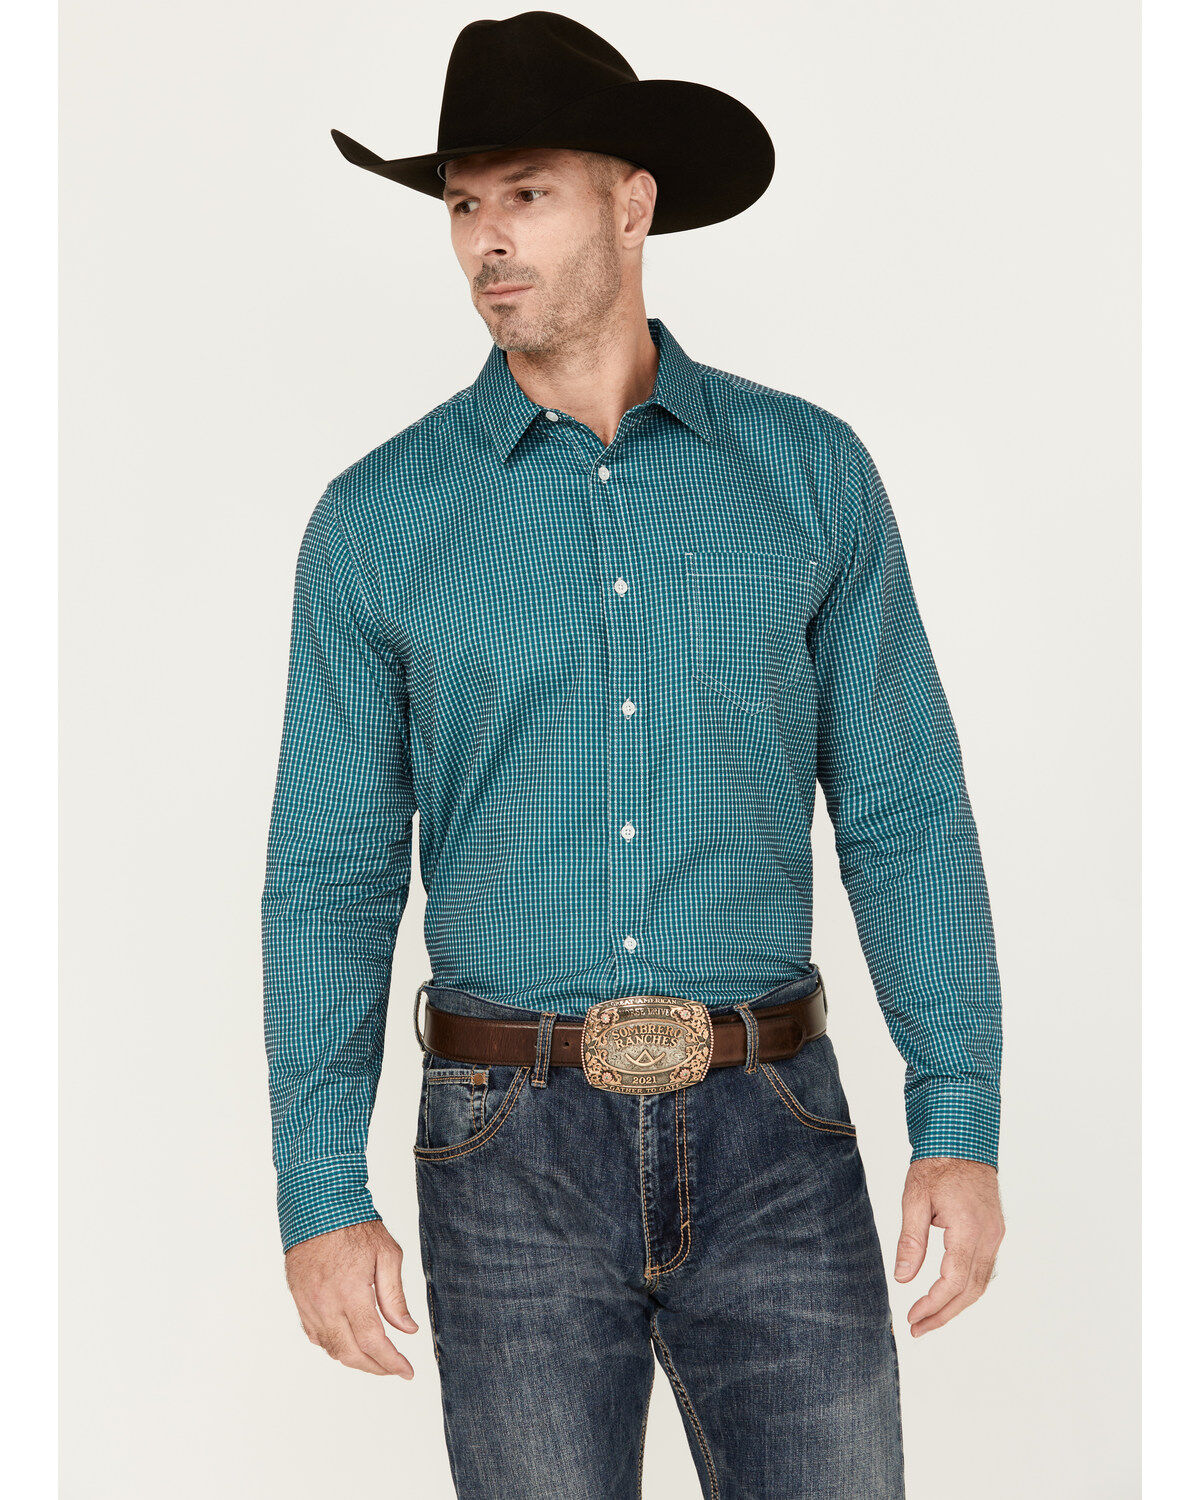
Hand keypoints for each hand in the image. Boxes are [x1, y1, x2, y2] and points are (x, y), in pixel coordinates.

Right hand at [285, 1219, 419, 1375]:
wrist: (316, 1207)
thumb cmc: (354, 1225)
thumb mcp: (387, 1254)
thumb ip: (395, 1297)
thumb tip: (407, 1329)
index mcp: (351, 1292)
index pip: (372, 1341)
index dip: (391, 1362)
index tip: (406, 1371)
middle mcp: (326, 1304)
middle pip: (350, 1353)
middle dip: (375, 1367)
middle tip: (394, 1368)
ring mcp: (309, 1304)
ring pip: (331, 1348)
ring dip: (354, 1359)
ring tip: (375, 1358)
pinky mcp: (299, 1301)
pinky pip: (315, 1335)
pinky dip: (333, 1346)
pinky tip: (349, 1342)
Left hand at [894, 1157, 1004, 1336]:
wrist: (964, 1138)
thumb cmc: (937, 1163)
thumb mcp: (915, 1198)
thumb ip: (911, 1240)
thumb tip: (903, 1277)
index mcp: (969, 1229)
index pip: (954, 1281)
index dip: (933, 1304)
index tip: (913, 1317)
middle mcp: (989, 1236)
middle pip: (971, 1290)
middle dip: (945, 1313)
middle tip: (919, 1327)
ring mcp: (996, 1235)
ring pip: (981, 1283)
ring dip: (957, 1304)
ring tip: (930, 1317)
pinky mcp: (994, 1231)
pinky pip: (983, 1269)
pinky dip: (966, 1287)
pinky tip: (947, 1293)